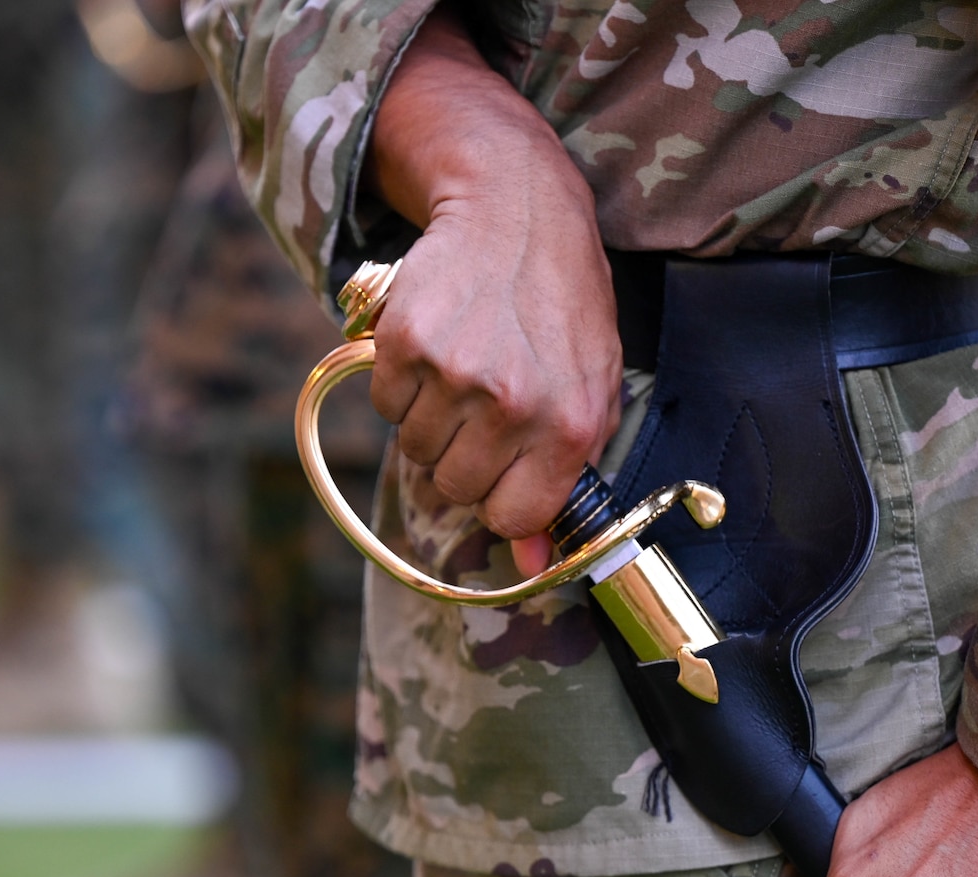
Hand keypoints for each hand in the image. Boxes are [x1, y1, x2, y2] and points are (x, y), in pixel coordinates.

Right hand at [365, 13, 621, 568]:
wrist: (515, 208)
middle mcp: (513, 404)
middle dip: (465, 457)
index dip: (502, 498)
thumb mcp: (590, 392)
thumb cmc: (561, 308)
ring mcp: (456, 373)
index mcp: (569, 425)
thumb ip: (563, 481)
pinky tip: (438, 342)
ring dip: (434, 420)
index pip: (511, 518)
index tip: (506, 468)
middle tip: (486, 403)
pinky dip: (404, 385)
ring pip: (417, 450)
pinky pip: (388, 407)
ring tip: (466, 365)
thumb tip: (528, 566)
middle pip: (457, 488)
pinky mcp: (406, 344)